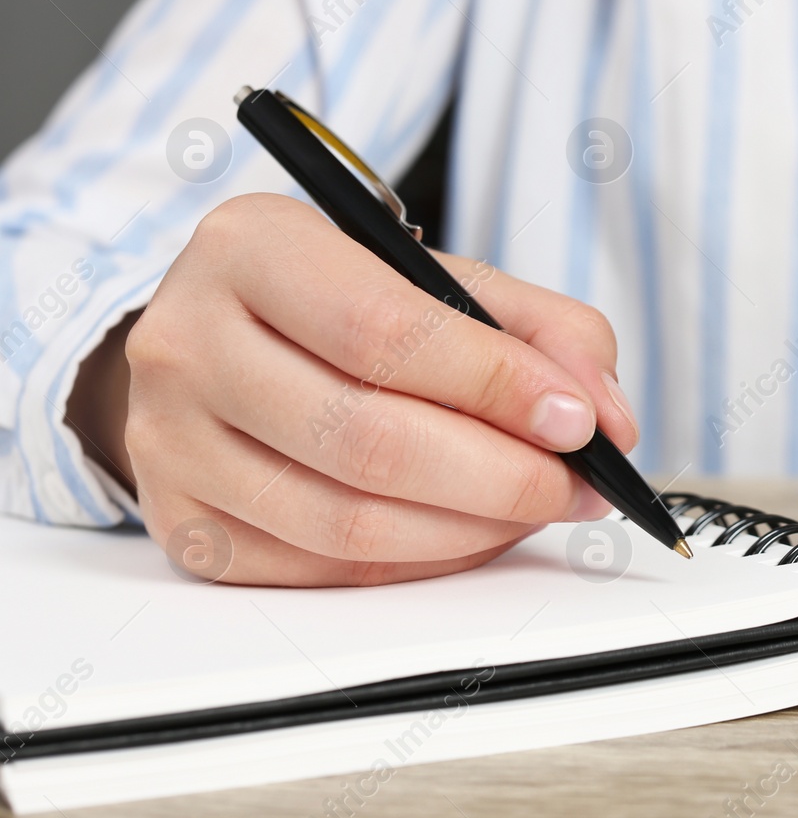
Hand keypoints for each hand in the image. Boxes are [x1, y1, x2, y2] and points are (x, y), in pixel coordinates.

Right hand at [69, 194, 632, 585]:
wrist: (219, 338)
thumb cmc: (340, 303)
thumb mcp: (439, 278)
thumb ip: (541, 329)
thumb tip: (606, 413)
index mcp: (253, 248)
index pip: (383, 330)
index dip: (495, 385)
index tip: (579, 420)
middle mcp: (189, 341)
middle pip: (368, 440)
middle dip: (503, 475)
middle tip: (578, 484)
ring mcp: (171, 442)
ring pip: (348, 522)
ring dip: (472, 530)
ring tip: (537, 507)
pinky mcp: (183, 523)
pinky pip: (323, 569)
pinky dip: (421, 562)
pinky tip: (471, 533)